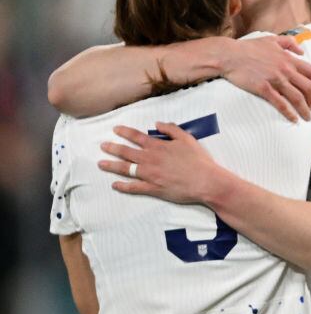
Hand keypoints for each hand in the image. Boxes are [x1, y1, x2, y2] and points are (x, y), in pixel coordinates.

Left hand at [98, 123, 226, 203]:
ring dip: (112, 166)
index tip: (115, 129)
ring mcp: (150, 175)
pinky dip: (123, 186)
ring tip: (101, 164)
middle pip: (126, 152)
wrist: (205, 181)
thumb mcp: (187, 139)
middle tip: (103, 146)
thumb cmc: (198, 160)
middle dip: (112, 148)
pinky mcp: (153, 189)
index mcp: (158, 146)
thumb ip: (171, 129)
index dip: (125, 132)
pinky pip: (134, 187)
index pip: (137, 137)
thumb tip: (157, 124)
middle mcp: (150, 159)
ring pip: (125, 169)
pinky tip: (115, 185)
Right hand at [220, 35, 310, 121]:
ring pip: (297, 98)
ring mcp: (275, 79)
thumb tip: (302, 51)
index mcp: (288, 58)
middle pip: (308, 87)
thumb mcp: (271, 39)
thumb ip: (289, 43)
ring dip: (304, 109)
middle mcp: (285, 69)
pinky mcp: (264, 88)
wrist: (229, 55)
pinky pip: (281, 103)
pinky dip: (289, 112)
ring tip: (307, 117)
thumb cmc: (248, 47)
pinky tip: (293, 119)